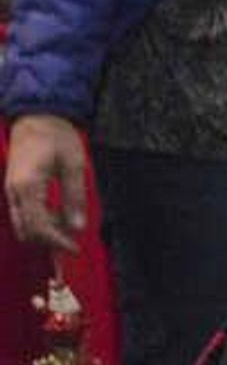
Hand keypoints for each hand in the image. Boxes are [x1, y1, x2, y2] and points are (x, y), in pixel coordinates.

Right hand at [5, 114, 88, 252]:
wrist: (37, 116)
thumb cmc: (57, 136)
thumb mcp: (73, 164)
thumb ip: (74, 197)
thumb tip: (77, 226)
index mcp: (28, 187)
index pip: (39, 226)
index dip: (56, 241)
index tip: (74, 248)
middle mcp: (14, 192)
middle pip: (27, 230)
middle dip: (49, 240)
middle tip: (74, 241)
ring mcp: (11, 190)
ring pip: (23, 224)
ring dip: (44, 231)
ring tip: (69, 224)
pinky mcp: (14, 187)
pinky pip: (22, 213)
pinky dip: (39, 219)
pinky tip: (59, 214)